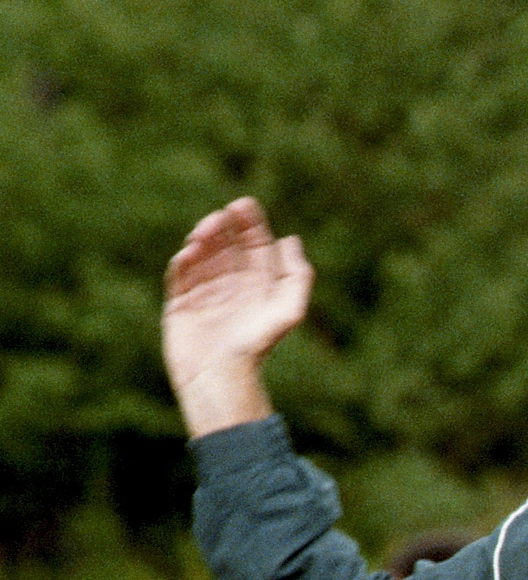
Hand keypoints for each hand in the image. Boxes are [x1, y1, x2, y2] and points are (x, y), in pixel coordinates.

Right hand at [161, 199, 313, 438]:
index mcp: (259, 283)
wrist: (222, 376)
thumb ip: (297, 276)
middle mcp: (232, 284)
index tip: (244, 204)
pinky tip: (189, 253)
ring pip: (201, 254)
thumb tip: (291, 239)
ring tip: (204, 233)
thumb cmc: (258, 346)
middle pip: (226, 244)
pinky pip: (179, 274)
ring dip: (202, 239)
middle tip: (221, 217)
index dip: (250, 223)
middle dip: (223, 226)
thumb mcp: (288, 311)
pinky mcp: (180, 302)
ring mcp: (204, 291)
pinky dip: (183, 260)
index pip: (254, 244)